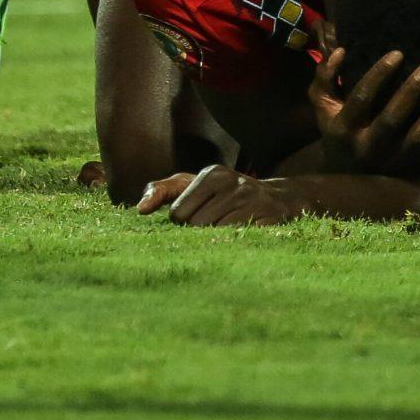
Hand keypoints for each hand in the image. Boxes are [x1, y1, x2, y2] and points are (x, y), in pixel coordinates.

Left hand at [136, 165, 304, 227]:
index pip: (179, 213)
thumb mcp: (193, 185)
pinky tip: (240, 238)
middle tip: (213, 226)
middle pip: (197, 226)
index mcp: (212, 173)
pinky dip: (234, 246)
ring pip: (216, 236)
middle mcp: (233, 182)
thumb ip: (162, 191)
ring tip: (226, 230)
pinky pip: (239, 242)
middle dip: (199, 233)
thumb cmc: (224, 194)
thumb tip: (140, 209)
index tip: (196, 218)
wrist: (279, 199)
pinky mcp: (270, 219)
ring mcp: (253, 201)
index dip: (183, 223)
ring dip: (217, 241)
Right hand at [309, 47, 419, 175]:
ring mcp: (396, 161)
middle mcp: (370, 147)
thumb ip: (325, 78)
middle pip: (393, 119)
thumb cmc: (339, 129)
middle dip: (411, 92)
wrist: (349, 175)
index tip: (398, 53)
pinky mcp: (417, 168)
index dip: (379, 74)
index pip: (362, 98)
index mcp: (345, 129)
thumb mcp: (323, 105)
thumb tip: (340, 50)